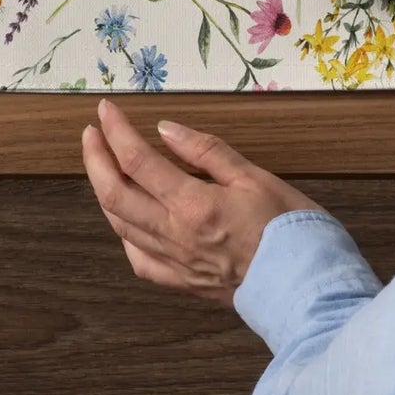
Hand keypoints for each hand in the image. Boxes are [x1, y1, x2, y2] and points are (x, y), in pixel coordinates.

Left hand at [82, 99, 323, 302]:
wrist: (304, 285)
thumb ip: (208, 152)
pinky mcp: (180, 282)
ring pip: (120, 226)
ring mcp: (173, 262)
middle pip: (115, 194)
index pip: (138, 161)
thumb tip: (166, 130)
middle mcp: (173, 235)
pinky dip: (124, 233)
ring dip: (104, 191)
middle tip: (90, 132)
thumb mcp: (255, 175)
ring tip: (101, 165)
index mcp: (193, 204)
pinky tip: (126, 220)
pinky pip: (138, 258)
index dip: (117, 132)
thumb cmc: (288, 225)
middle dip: (96, 159)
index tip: (107, 109)